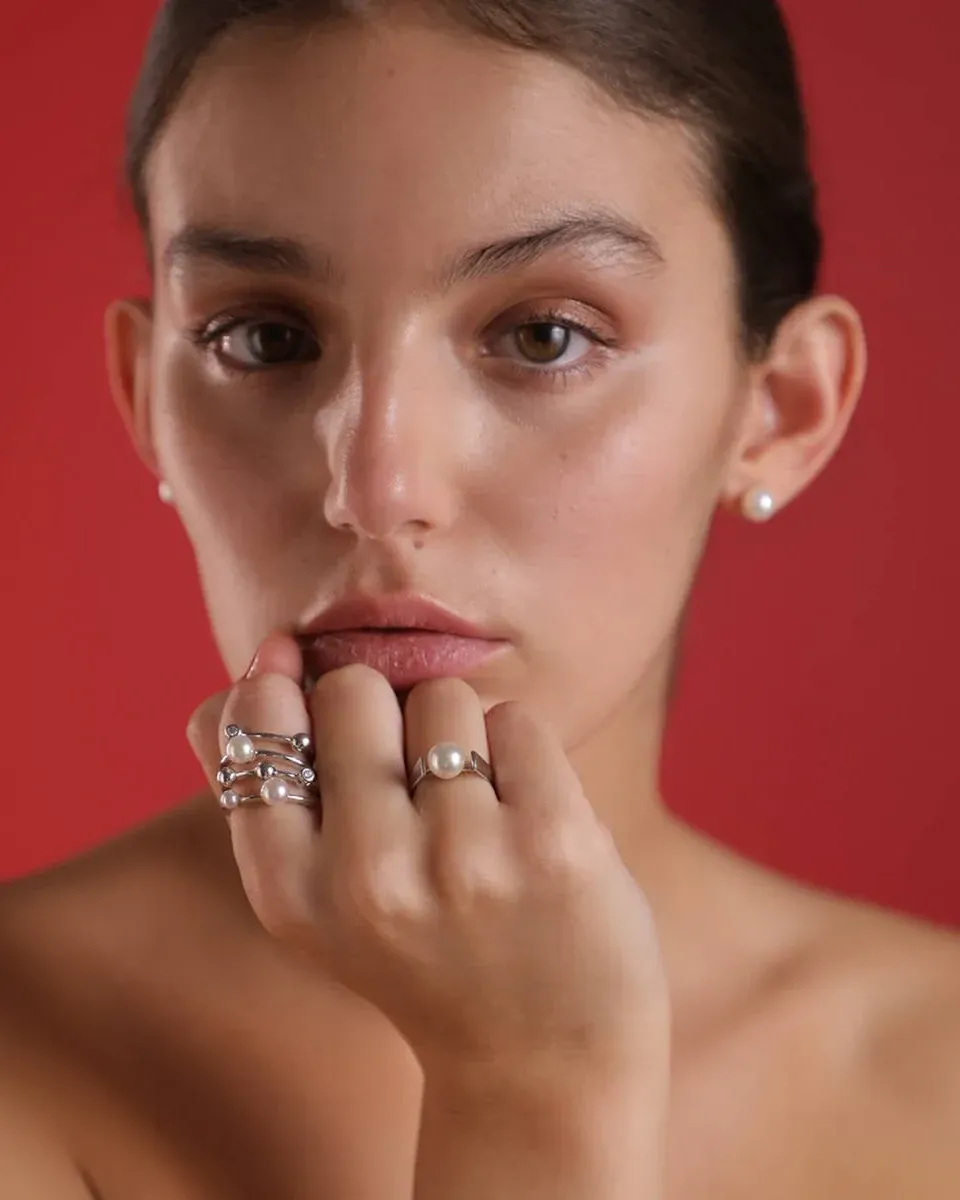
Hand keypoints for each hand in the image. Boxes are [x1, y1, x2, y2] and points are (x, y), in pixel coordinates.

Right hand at [189, 631, 669, 1094]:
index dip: (283, 693)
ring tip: (474, 814)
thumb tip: (256, 660)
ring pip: (442, 696)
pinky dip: (522, 755)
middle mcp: (369, 876)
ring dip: (460, 735)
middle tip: (410, 782)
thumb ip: (259, 786)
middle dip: (383, 711)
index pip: (255, 731)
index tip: (306, 695)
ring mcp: (464, 858)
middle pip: (353, 688)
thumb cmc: (422, 952)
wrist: (544, 1058)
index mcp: (291, 893)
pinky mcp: (552, 840)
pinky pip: (517, 721)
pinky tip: (525, 821)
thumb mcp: (316, 897)